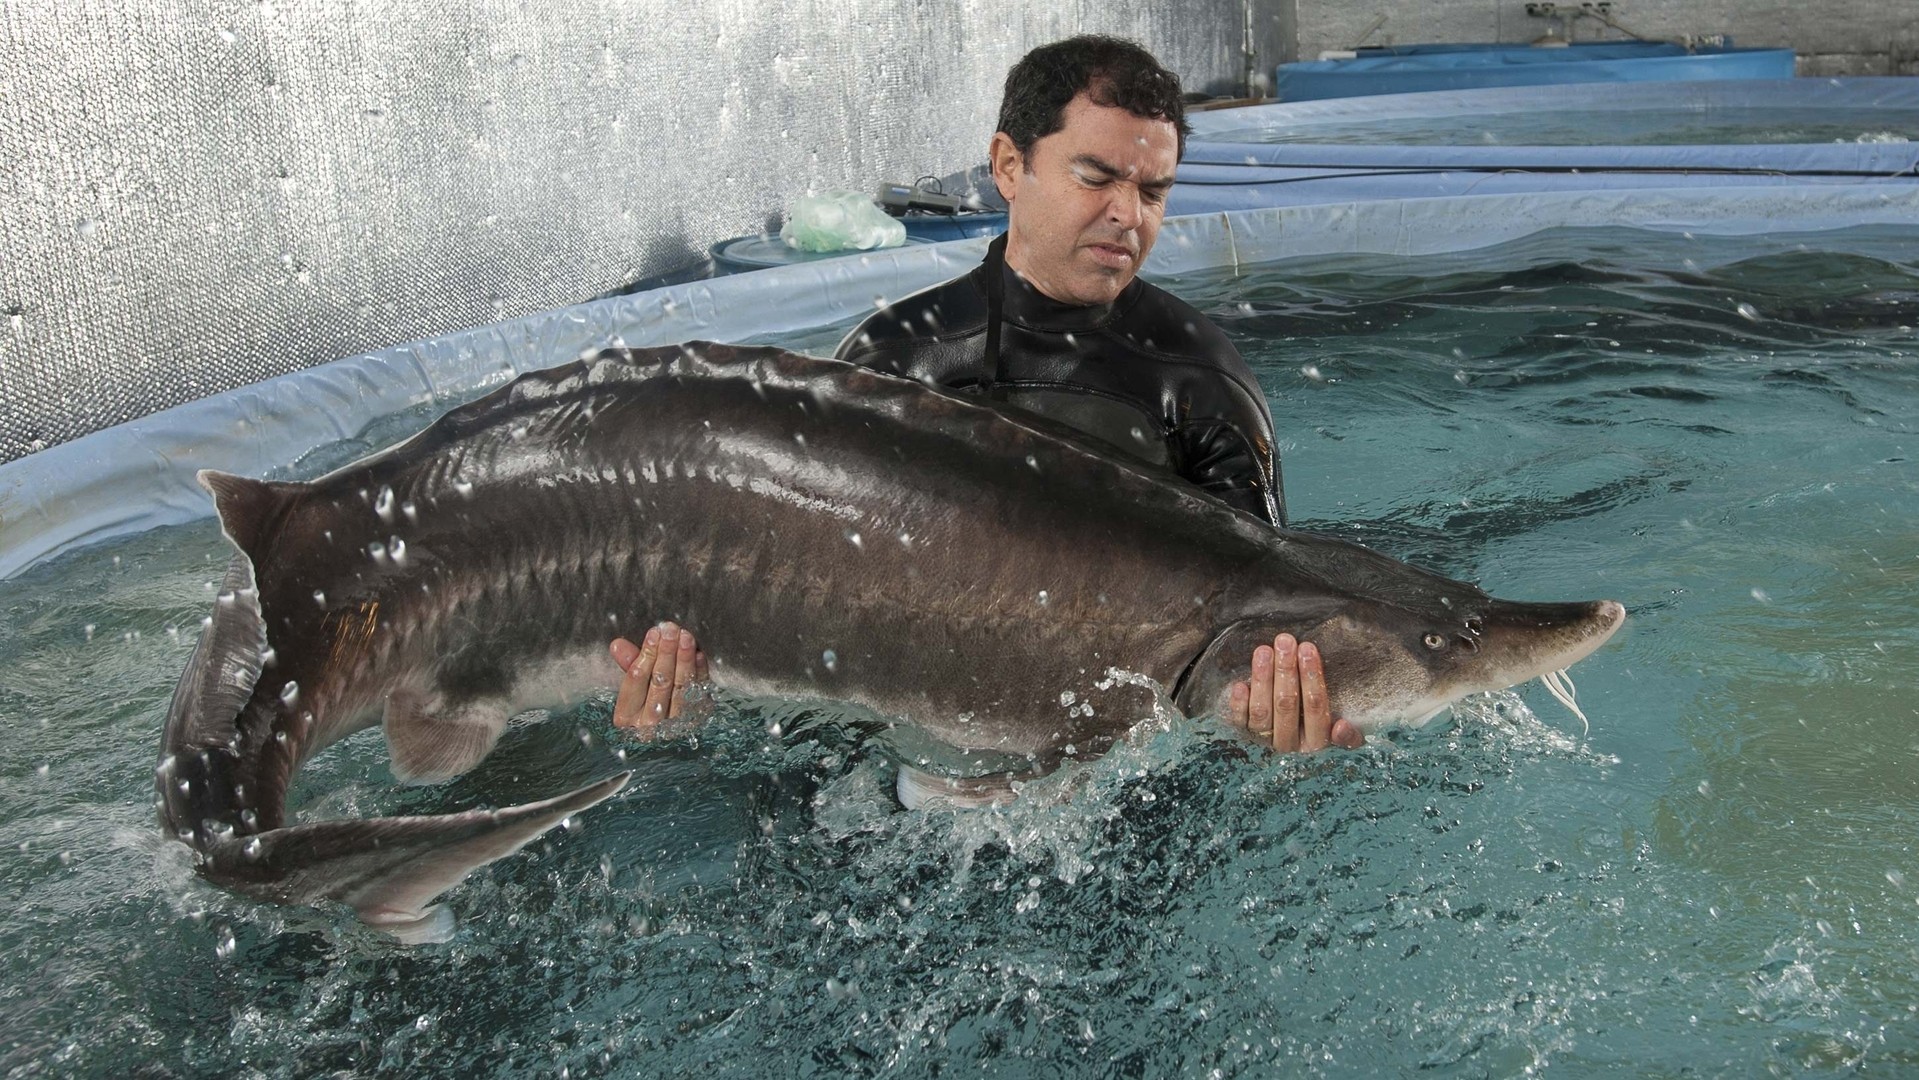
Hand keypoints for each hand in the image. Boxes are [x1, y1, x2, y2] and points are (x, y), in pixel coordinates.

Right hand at [610, 622, 708, 736]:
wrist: (668, 747)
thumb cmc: (645, 706)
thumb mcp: (633, 690)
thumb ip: (629, 665)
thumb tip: (617, 645)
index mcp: (627, 718)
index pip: (636, 680)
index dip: (646, 654)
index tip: (654, 633)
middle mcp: (650, 726)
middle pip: (660, 683)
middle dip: (666, 653)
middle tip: (671, 630)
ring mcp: (675, 727)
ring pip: (681, 689)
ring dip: (684, 660)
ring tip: (686, 637)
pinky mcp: (697, 723)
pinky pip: (700, 694)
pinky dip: (700, 673)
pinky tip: (699, 654)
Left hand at [1228, 633, 1363, 752]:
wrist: (1283, 782)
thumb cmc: (1317, 742)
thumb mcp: (1339, 747)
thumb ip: (1347, 739)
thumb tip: (1342, 727)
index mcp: (1316, 745)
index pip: (1315, 708)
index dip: (1312, 677)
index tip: (1308, 649)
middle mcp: (1289, 747)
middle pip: (1287, 705)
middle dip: (1286, 670)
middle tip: (1285, 642)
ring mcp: (1264, 746)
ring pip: (1262, 712)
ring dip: (1263, 680)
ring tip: (1263, 651)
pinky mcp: (1243, 743)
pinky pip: (1239, 725)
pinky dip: (1238, 705)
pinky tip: (1239, 684)